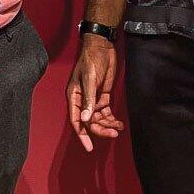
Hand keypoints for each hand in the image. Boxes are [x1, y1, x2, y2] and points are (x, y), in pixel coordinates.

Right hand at [66, 34, 124, 151]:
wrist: (102, 47)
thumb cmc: (91, 60)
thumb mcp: (90, 79)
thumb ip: (88, 99)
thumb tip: (84, 119)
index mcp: (74, 96)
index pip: (76, 120)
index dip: (82, 134)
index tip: (89, 147)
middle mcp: (82, 100)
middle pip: (89, 122)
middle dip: (100, 129)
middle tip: (113, 134)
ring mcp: (92, 99)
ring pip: (99, 119)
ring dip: (108, 125)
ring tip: (118, 127)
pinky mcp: (102, 96)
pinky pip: (106, 113)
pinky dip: (112, 119)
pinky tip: (119, 123)